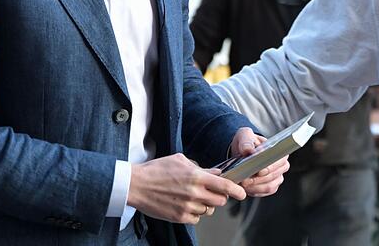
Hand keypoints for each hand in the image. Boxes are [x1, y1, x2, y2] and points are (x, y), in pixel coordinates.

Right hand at [128, 153, 245, 224]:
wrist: (136, 185)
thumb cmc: (157, 170)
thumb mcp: (181, 161)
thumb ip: (201, 168)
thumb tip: (216, 173)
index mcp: (196, 176)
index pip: (224, 185)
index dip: (236, 190)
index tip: (242, 193)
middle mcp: (194, 193)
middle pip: (220, 200)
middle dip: (220, 196)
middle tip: (213, 191)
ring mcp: (187, 207)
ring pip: (209, 210)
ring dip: (206, 204)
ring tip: (193, 196)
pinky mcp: (179, 217)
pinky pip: (197, 218)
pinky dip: (195, 212)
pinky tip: (185, 203)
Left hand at [229, 127, 289, 196]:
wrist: (242, 151)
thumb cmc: (247, 142)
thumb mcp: (245, 136)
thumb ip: (246, 142)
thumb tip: (248, 150)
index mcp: (279, 151)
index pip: (280, 161)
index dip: (270, 167)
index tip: (259, 171)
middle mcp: (281, 165)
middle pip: (274, 176)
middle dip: (258, 179)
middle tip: (245, 179)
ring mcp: (277, 177)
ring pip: (270, 186)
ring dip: (256, 187)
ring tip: (244, 183)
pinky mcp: (270, 186)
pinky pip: (265, 192)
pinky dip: (255, 191)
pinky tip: (247, 187)